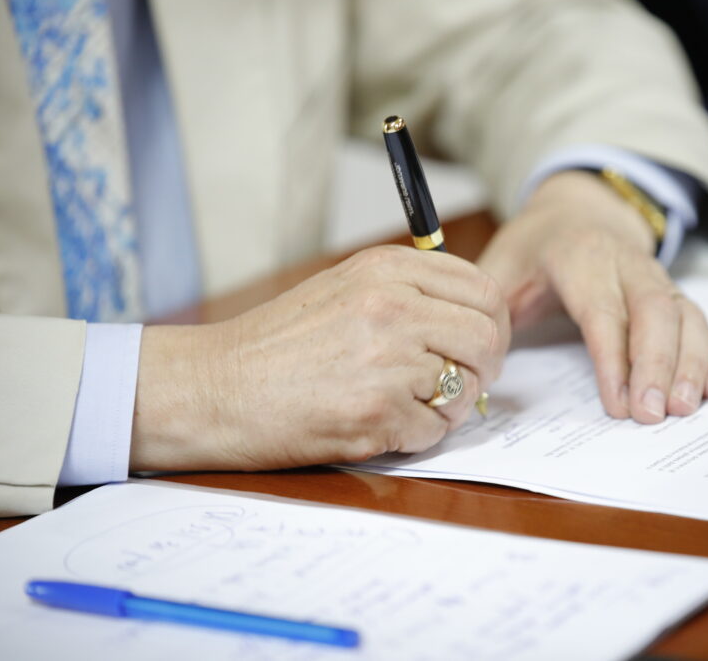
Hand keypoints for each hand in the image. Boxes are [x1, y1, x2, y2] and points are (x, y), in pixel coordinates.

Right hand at [130, 246, 509, 471]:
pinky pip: (433, 432)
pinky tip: (379, 425)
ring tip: (406, 405)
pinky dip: (415, 436)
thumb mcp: (344, 288)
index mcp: (387, 270)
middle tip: (461, 384)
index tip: (482, 346)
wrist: (214, 388)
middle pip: (486, 339)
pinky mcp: (377, 415)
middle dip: (483, 368)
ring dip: (447, 407)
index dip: (493, 325)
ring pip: (466, 391)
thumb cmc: (278, 344)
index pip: (483, 291)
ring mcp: (387, 362)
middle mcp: (393, 308)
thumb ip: (410, 292)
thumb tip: (477, 320)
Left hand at [478, 171, 707, 422]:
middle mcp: (626, 263)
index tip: (617, 405)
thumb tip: (480, 366)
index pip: (602, 310)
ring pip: (685, 315)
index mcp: (578, 256)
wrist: (576, 210)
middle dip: (658, 365)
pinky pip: (701, 321)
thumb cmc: (533, 248)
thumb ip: (489, 311)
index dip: (613, 359)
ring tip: (686, 409)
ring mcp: (655, 276)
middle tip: (654, 416)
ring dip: (691, 363)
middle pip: (654, 311)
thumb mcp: (500, 268)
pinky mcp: (673, 293)